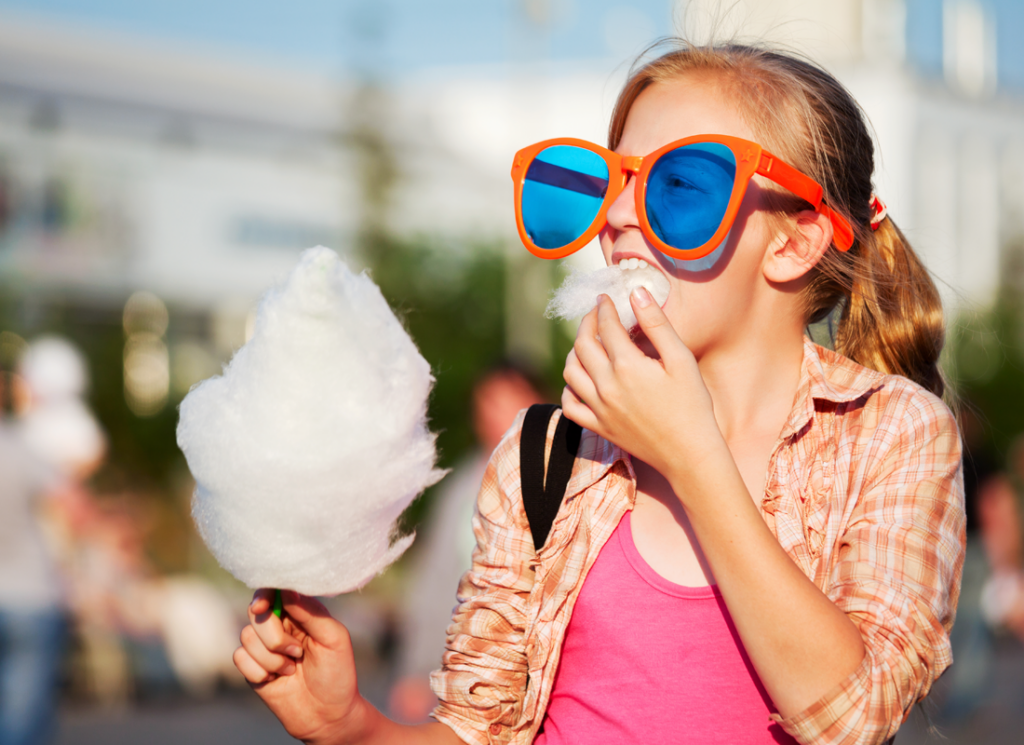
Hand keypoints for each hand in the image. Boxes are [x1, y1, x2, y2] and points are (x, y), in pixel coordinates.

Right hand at [235, 589, 366, 743]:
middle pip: (255, 613)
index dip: (263, 594)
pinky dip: (259, 671)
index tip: (262, 607)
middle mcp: (279, 625)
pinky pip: (239, 658)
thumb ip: (311, 612)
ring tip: (292, 668)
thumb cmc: (337, 673)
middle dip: (274, 636)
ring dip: (271, 658)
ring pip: (246, 637)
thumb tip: (286, 589)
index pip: (274, 590)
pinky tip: (277, 680)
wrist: (328, 715)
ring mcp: (263, 647)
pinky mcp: (252, 668)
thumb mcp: (334, 638)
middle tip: (297, 652)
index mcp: (300, 612)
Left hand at [561, 289, 720, 477]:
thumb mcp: (681, 359)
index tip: (605, 298)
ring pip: (570, 373)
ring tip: (587, 343)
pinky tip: (580, 380)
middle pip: (582, 346)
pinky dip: (569, 388)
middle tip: (595, 314)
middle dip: (586, 324)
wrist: (689, 454)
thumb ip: (657, 324)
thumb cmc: (692, 405)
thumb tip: (636, 292)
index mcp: (628, 367)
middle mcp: (607, 387)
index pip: (606, 327)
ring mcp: (599, 409)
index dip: (604, 308)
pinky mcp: (598, 427)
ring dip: (574, 352)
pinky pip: (569, 405)